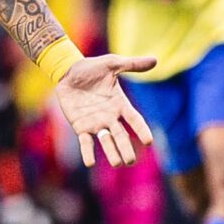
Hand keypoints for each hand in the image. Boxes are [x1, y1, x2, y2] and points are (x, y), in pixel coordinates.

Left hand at [50, 52, 156, 166]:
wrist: (68, 71)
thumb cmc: (91, 68)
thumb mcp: (112, 63)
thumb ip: (132, 64)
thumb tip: (155, 60)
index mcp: (120, 104)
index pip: (134, 119)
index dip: (141, 130)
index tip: (148, 141)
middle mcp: (110, 117)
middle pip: (121, 136)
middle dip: (126, 148)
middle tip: (131, 160)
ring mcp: (95, 123)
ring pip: (106, 141)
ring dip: (111, 152)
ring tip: (117, 163)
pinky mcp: (80, 126)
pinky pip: (85, 142)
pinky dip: (88, 153)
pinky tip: (90, 163)